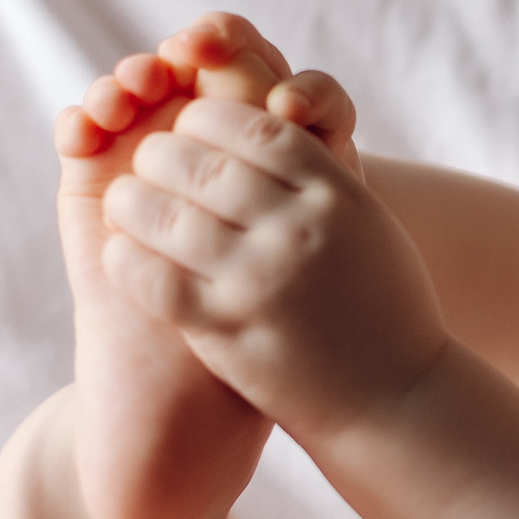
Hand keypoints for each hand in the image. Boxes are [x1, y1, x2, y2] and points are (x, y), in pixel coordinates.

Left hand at [99, 84, 447, 439]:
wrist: (395, 401)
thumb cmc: (382, 307)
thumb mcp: (368, 225)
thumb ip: (318, 179)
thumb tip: (265, 118)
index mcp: (338, 196)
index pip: (255, 126)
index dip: (209, 118)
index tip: (190, 128)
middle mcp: (299, 230)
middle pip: (201, 162)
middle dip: (160, 153)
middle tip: (146, 161)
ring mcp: (260, 281)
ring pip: (164, 214)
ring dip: (130, 201)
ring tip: (124, 202)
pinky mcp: (226, 330)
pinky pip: (152, 278)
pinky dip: (126, 258)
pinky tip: (123, 255)